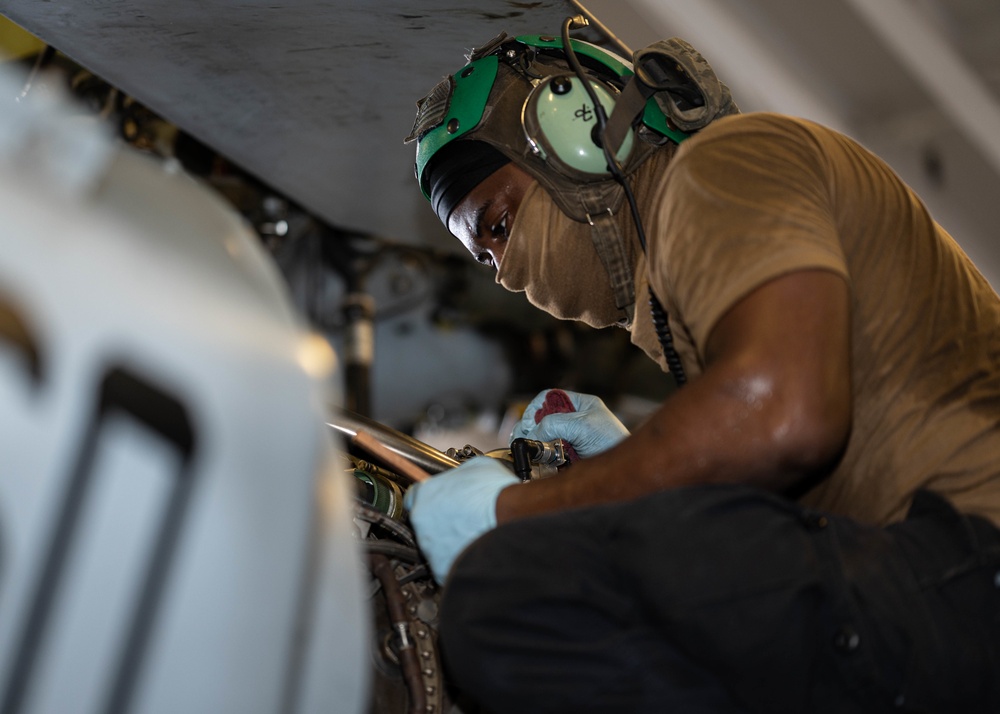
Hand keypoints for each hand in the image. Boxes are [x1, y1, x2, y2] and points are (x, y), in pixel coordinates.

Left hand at [404, 457, 518, 583]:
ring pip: (434, 546)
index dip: (427, 499)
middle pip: (424, 522)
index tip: (435, 502)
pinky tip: (471, 550)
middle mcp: (422, 521)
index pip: (413, 496)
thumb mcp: (475, 467)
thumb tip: (461, 478)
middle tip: (460, 519)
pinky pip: (445, 565)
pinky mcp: (441, 568)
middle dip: (439, 521)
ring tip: (470, 535)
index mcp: (426, 494)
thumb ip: (458, 475)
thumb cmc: (495, 495)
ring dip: (447, 542)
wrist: (510, 520)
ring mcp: (430, 547)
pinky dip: (456, 560)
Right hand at [511, 389, 628, 458]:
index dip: (535, 408)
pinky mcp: (568, 456)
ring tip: (527, 451)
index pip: (549, 398)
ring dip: (534, 443)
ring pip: (543, 437)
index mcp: (580, 404)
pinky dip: (540, 457)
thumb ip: (556, 423)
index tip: (529, 422)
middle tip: (521, 438)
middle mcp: (574, 419)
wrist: (625, 471)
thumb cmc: (612, 443)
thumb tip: (533, 431)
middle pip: (542, 418)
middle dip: (530, 427)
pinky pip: (548, 453)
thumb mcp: (583, 426)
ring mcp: (570, 438)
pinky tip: (537, 461)